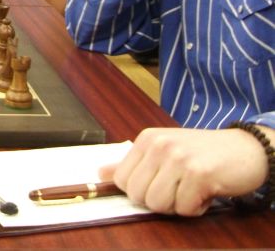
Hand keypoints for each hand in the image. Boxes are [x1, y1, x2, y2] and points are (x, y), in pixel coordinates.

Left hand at [99, 127, 269, 215]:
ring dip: (177, 205)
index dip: (140, 191)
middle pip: (137, 194)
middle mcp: (160, 145)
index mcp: (147, 139)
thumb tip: (101, 173)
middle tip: (177, 189)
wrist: (247, 148)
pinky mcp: (199, 174)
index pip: (122, 180)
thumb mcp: (164, 150)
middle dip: (157, 201)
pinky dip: (196, 208)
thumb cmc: (204, 153)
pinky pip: (184, 209)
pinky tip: (206, 191)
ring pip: (157, 204)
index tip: (160, 184)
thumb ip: (133, 163)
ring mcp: (178, 159)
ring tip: (191, 189)